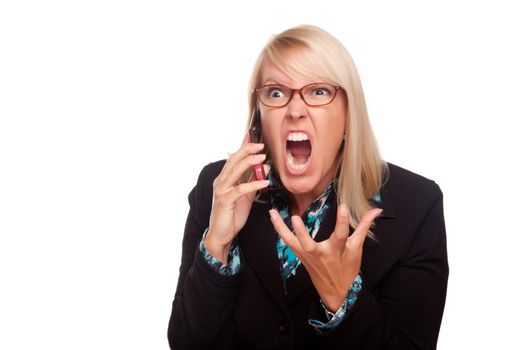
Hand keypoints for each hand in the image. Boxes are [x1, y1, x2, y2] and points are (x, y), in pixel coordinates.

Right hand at [205, 136, 270, 263]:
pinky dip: (253, 184)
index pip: (234, 158)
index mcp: (224, 179)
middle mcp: (220, 181)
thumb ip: (253, 182)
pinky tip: (265, 181)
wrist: (222, 235)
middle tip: (261, 146)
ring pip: (235, 171)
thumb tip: (265, 168)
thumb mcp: (245, 197)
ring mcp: (221, 190)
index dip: (243, 147)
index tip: (254, 137)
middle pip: (233, 160)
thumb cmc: (232, 215)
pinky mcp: (225, 200)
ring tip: (263, 158)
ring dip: (250, 163)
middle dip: (247, 151)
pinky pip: (240, 189)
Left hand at [269, 204, 381, 311]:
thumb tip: (376, 210)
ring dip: (280, 228)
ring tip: (272, 212)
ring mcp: (307, 255)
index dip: (342, 221)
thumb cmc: (347, 268)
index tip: (344, 206)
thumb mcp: (356, 248)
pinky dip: (280, 230)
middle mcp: (320, 254)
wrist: (336, 291)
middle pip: (308, 244)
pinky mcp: (300, 255)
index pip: (340, 234)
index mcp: (336, 251)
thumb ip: (364, 226)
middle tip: (295, 218)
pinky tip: (273, 218)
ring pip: (291, 242)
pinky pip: (287, 242)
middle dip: (302, 232)